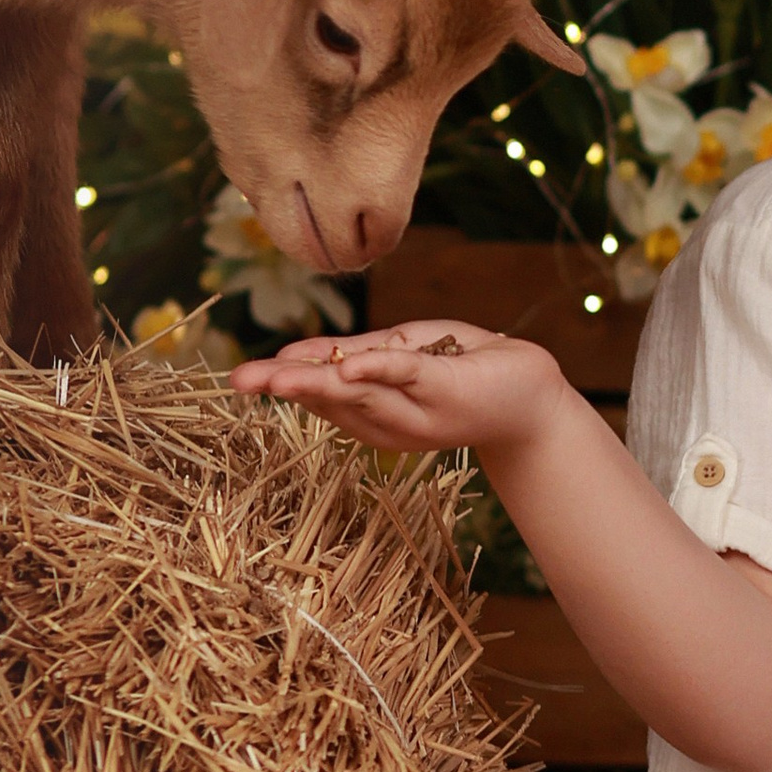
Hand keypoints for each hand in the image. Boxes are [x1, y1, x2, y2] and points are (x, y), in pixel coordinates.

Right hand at [227, 319, 561, 460]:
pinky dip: (374, 370)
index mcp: (377, 409)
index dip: (287, 381)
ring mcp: (416, 406)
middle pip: (330, 397)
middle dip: (284, 387)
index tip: (246, 379)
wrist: (531, 395)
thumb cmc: (470, 367)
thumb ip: (369, 354)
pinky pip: (404, 375)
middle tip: (239, 382)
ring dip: (314, 381)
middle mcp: (390, 417)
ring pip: (357, 390)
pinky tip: (345, 367)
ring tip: (273, 376)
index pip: (324, 392)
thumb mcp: (412, 354)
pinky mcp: (444, 385)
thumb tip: (313, 354)